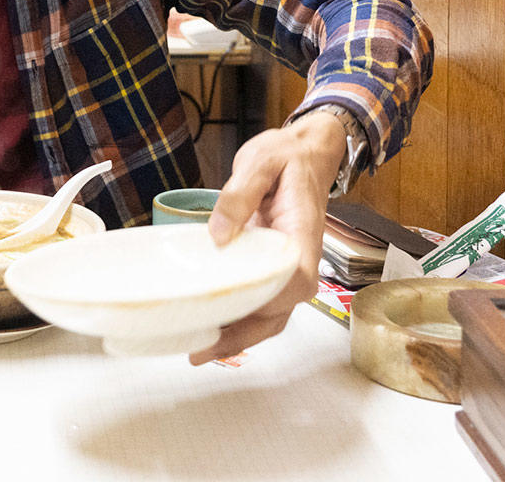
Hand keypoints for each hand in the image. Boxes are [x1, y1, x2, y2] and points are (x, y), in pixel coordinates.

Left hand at [188, 111, 344, 363]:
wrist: (306, 154)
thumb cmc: (286, 156)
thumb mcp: (261, 160)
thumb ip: (238, 195)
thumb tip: (218, 234)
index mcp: (302, 234)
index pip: (294, 280)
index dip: (269, 301)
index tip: (236, 311)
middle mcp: (300, 260)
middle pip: (280, 312)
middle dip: (242, 336)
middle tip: (200, 350)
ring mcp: (289, 268)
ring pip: (271, 315)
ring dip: (238, 336)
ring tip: (199, 347)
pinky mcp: (274, 268)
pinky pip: (262, 302)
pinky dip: (239, 320)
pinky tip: (212, 325)